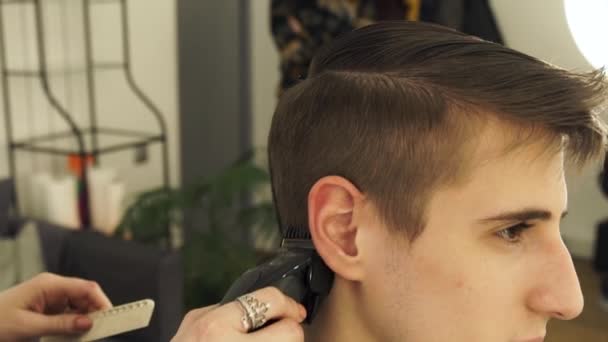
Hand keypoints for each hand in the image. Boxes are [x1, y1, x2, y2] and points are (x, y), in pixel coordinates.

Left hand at [0, 272, 112, 340]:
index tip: (112, 318)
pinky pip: (69, 314)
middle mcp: (52, 287)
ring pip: (79, 306)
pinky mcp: (47, 308)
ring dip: (84, 320)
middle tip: (102, 331)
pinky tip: (74, 335)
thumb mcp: (29, 327)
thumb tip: (88, 322)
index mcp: (49, 284)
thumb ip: (61, 324)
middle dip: (95, 312)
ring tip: (87, 336)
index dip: (102, 302)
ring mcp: (50, 297)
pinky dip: (74, 324)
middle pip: (85, 296)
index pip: (85, 288)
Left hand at [172, 287, 306, 341]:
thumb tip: (290, 335)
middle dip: (286, 313)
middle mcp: (216, 331)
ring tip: (266, 330)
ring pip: (249, 299)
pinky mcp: (192, 318)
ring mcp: (201, 320)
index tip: (297, 336)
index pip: (288, 330)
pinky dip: (236, 320)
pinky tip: (239, 334)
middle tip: (291, 323)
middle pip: (271, 300)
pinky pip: (226, 309)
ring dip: (260, 316)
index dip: (296, 333)